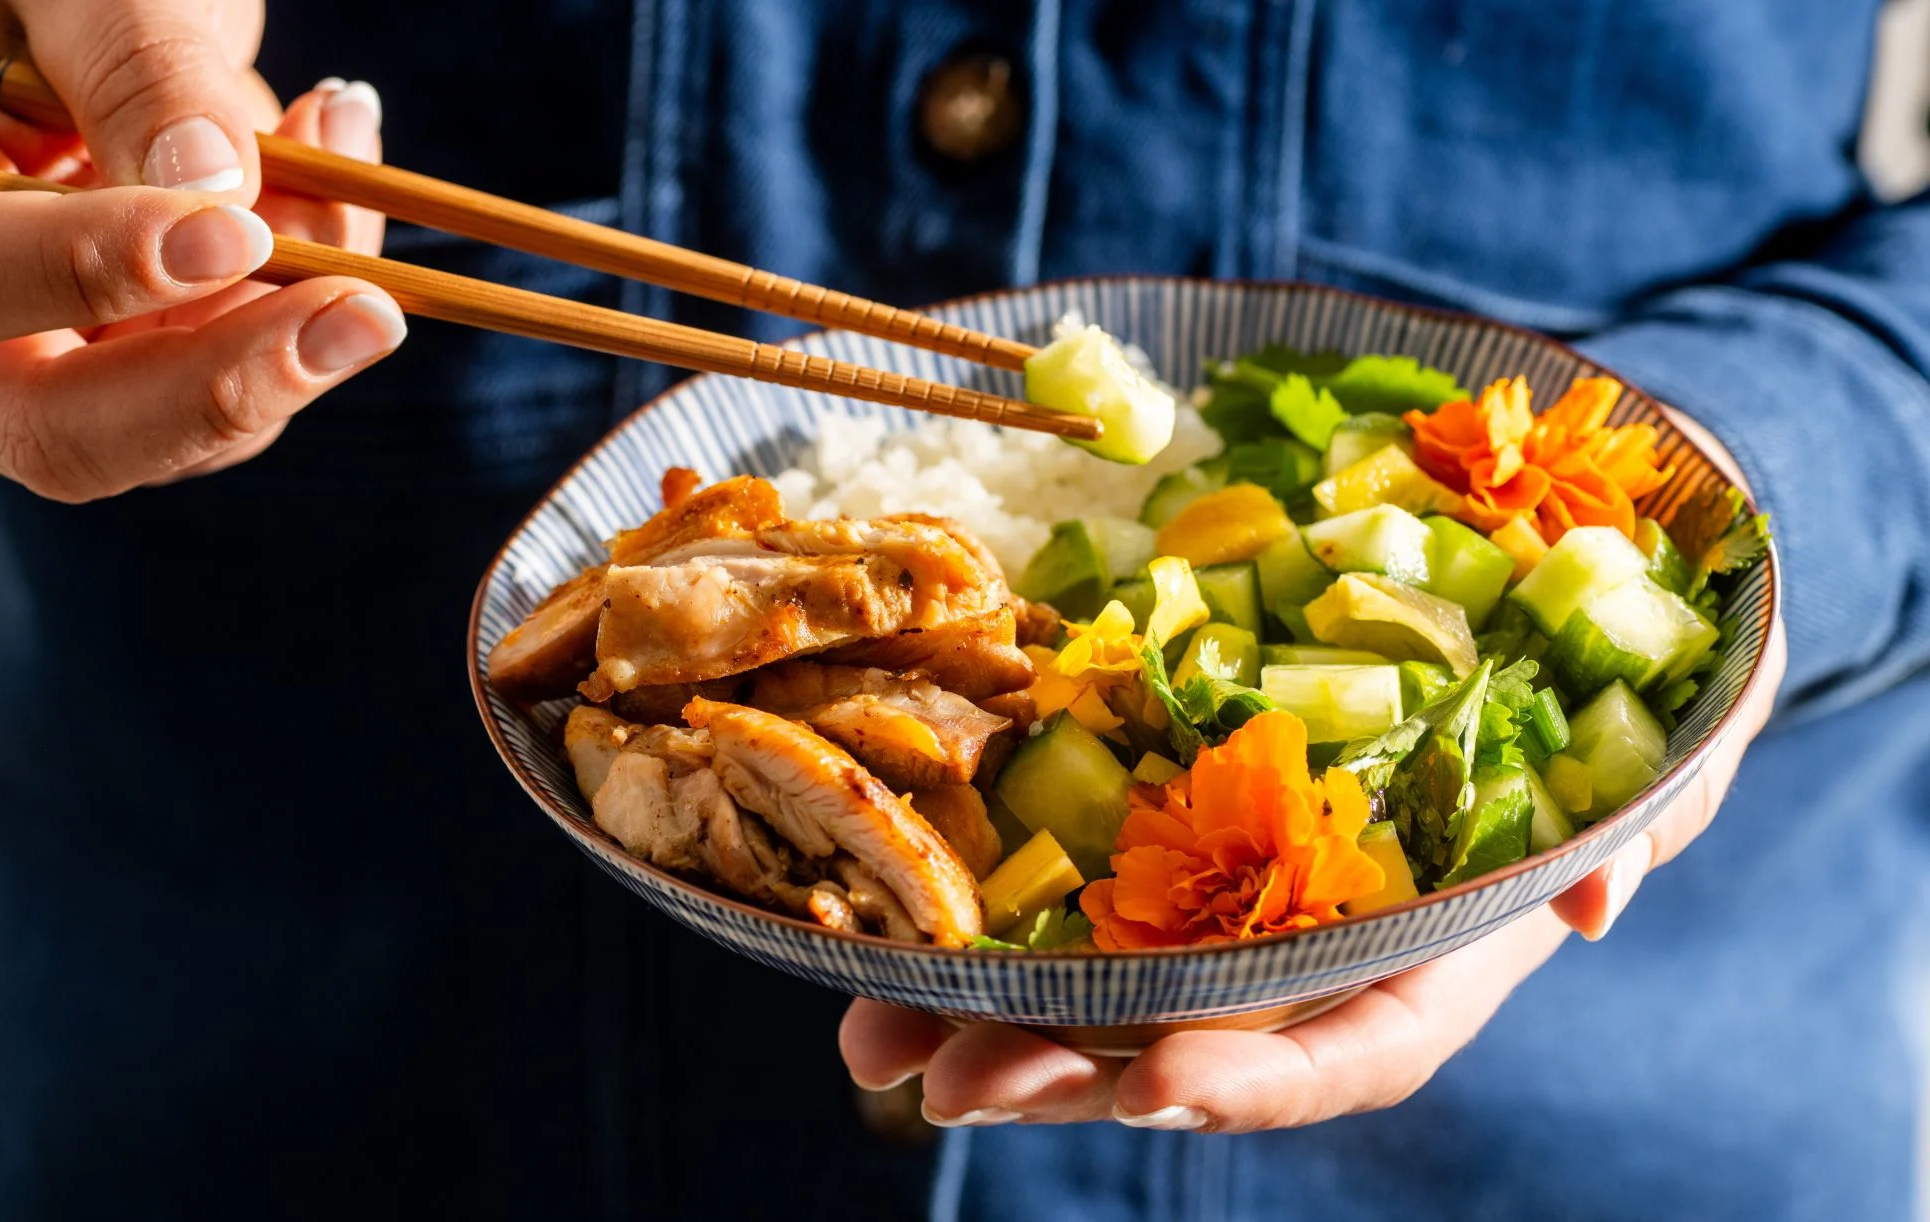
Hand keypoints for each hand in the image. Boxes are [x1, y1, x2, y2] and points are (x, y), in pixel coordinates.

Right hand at [0, 0, 403, 500]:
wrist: (93, 31)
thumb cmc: (56, 0)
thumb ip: (135, 66)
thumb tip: (210, 186)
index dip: (91, 270)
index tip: (232, 231)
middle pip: (62, 433)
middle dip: (225, 381)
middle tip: (367, 314)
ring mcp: (47, 391)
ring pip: (188, 432)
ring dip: (297, 320)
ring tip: (341, 153)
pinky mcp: (151, 405)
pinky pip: (251, 394)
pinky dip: (315, 305)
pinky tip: (336, 188)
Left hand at [840, 621, 1786, 1131]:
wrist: (1541, 605)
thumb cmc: (1610, 680)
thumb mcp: (1670, 734)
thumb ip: (1649, 815)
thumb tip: (1592, 904)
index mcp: (1431, 948)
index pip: (1350, 1047)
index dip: (1257, 1081)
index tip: (1155, 1082)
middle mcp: (1314, 942)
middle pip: (1188, 1043)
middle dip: (1068, 1071)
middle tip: (951, 1082)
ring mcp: (1228, 890)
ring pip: (1099, 983)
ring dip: (985, 1018)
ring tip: (875, 1032)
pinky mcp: (1161, 821)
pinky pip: (1062, 882)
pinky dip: (976, 914)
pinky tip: (880, 934)